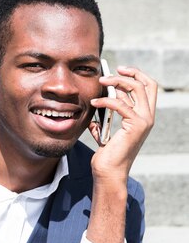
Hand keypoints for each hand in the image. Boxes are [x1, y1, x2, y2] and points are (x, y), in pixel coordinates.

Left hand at [88, 66, 157, 181]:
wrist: (108, 172)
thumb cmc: (106, 155)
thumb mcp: (105, 131)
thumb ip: (105, 118)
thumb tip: (95, 105)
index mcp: (144, 117)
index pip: (148, 87)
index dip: (136, 75)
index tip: (120, 70)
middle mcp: (148, 117)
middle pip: (146, 83)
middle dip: (130, 73)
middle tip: (112, 70)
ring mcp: (144, 121)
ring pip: (136, 89)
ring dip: (116, 82)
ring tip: (101, 81)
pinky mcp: (136, 125)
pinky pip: (121, 104)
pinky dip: (106, 100)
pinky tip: (94, 103)